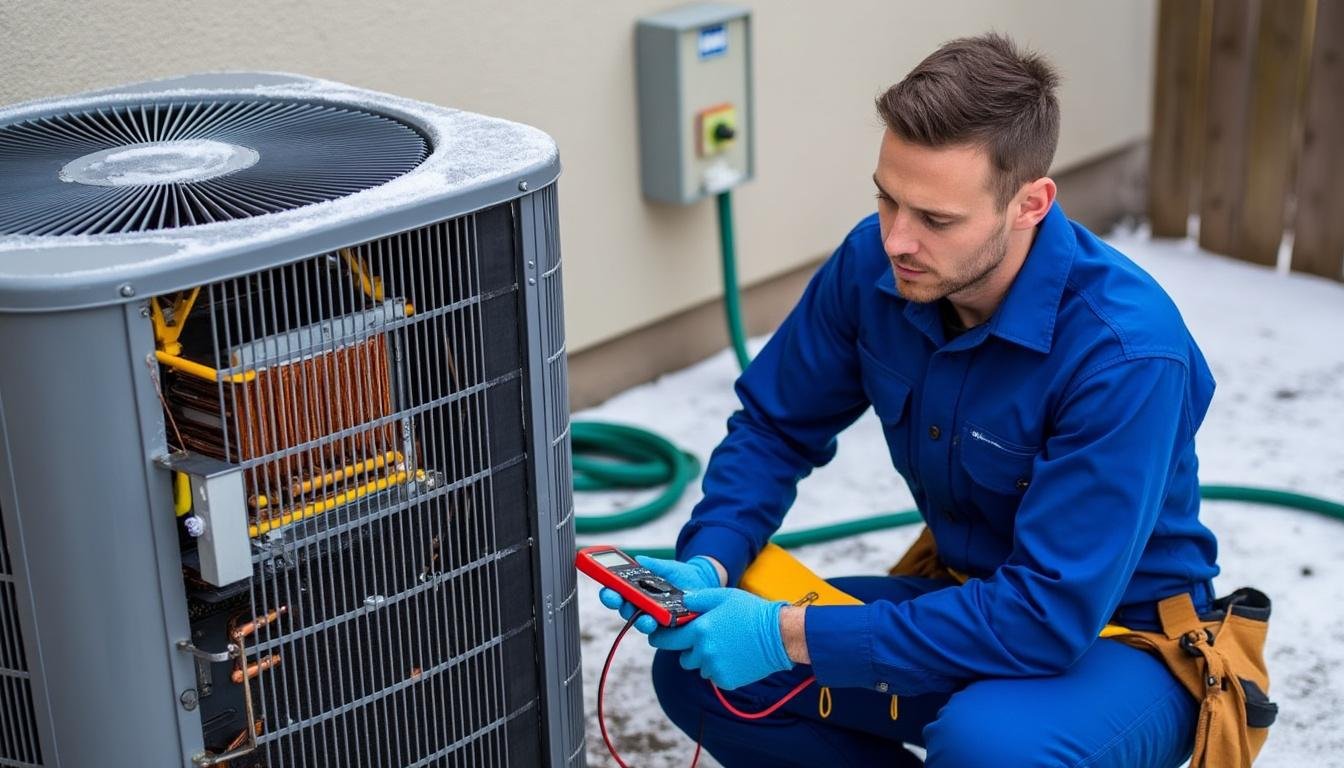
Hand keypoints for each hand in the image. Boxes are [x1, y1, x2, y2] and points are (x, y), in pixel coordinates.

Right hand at [597, 555, 722, 633]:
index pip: (616, 593)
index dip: (609, 593)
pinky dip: (661, 629)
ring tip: (647, 619)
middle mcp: (640, 606)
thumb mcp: (668, 567)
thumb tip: (639, 559)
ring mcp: (653, 618)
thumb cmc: (681, 574)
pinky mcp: (667, 629)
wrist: (703, 584)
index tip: (607, 590)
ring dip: (641, 621)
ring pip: (640, 623)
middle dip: (621, 606)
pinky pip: (660, 634)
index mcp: (635, 590)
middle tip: (621, 602)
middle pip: (624, 609)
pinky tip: (664, 624)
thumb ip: (654, 565)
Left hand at [648, 587, 792, 689]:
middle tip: (706, 640)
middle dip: (689, 649)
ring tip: (726, 646)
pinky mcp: (726, 680)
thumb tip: (681, 601)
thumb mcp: (723, 596)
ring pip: (700, 667)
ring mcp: (715, 668)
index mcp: (699, 630)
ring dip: (706, 660)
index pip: (667, 640)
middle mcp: (703, 652)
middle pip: (683, 657)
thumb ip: (698, 599)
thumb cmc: (752, 612)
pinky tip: (735, 656)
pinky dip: (721, 669)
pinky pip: (715, 676)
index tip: (659, 637)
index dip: (661, 638)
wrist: (779, 635)